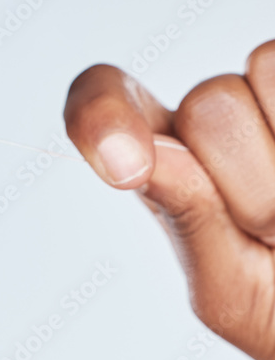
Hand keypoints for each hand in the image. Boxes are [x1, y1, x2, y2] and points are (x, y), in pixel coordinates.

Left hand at [64, 41, 274, 359]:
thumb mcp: (232, 291)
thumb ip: (188, 222)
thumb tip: (141, 157)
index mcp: (165, 161)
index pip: (104, 96)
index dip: (102, 114)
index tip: (127, 168)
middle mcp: (214, 116)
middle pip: (207, 104)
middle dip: (252, 180)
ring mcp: (270, 95)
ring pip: (263, 68)